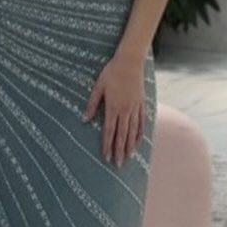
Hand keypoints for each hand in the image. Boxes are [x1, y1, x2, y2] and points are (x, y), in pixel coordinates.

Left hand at [81, 51, 144, 165]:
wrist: (130, 61)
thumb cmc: (111, 72)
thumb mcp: (98, 87)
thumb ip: (92, 104)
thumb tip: (84, 119)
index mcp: (113, 107)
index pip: (109, 131)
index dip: (107, 145)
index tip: (106, 157)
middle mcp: (125, 110)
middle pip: (122, 135)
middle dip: (119, 151)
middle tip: (118, 165)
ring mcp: (135, 108)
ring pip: (133, 132)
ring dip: (130, 146)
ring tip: (128, 158)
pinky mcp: (142, 104)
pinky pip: (142, 122)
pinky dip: (140, 134)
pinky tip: (138, 142)